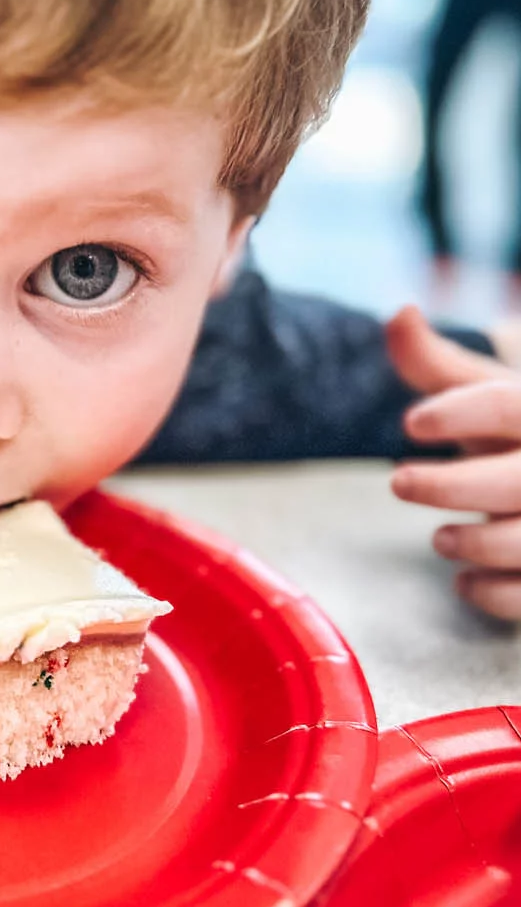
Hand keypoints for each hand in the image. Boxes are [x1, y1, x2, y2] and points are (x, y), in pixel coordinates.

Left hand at [386, 304, 520, 619]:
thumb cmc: (517, 436)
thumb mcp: (485, 394)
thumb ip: (436, 363)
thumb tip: (398, 313)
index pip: (508, 405)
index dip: (459, 412)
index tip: (410, 423)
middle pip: (515, 479)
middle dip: (450, 486)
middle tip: (397, 482)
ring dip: (473, 543)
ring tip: (439, 539)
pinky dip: (494, 594)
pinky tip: (464, 581)